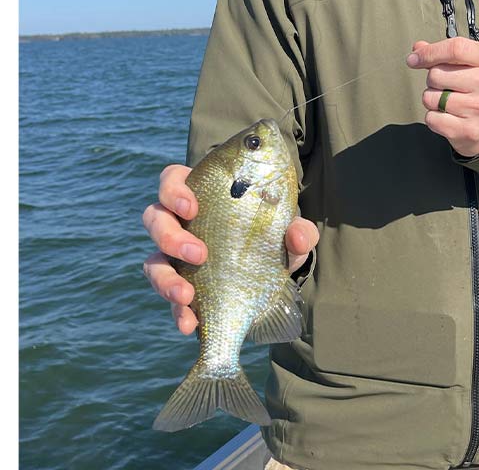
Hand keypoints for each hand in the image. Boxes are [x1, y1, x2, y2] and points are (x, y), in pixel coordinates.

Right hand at [142, 164, 318, 334]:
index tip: (191, 208)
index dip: (173, 191)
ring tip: (187, 296)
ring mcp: (175, 256)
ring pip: (152, 261)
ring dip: (165, 279)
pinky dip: (175, 311)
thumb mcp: (290, 232)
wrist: (273, 275)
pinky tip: (190, 324)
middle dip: (170, 237)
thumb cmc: (273, 236)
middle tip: (199, 254)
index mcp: (204, 194)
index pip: (172, 180)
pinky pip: (167, 297)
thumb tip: (298, 237)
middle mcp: (182, 222)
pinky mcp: (178, 285)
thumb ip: (299, 230)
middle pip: (154, 217)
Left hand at [406, 37, 478, 157]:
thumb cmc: (476, 87)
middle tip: (447, 87)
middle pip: (436, 74)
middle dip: (432, 80)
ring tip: (449, 103)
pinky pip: (432, 118)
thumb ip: (443, 54)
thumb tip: (417, 48)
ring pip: (430, 98)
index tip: (413, 59)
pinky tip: (449, 117)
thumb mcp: (468, 64)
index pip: (455, 48)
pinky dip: (433, 118)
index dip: (429, 52)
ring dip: (432, 100)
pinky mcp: (470, 130)